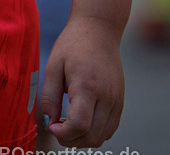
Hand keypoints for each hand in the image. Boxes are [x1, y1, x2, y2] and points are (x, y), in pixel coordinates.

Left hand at [41, 14, 124, 147]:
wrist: (99, 29)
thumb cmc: (73, 44)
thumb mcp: (54, 65)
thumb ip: (50, 96)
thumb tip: (49, 122)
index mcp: (88, 86)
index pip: (80, 125)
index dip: (64, 133)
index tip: (52, 125)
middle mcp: (107, 97)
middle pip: (92, 136)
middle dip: (71, 140)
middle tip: (57, 126)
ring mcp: (117, 100)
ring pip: (102, 136)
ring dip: (83, 138)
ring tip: (68, 122)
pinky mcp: (120, 101)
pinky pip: (110, 128)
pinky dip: (95, 132)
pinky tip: (81, 119)